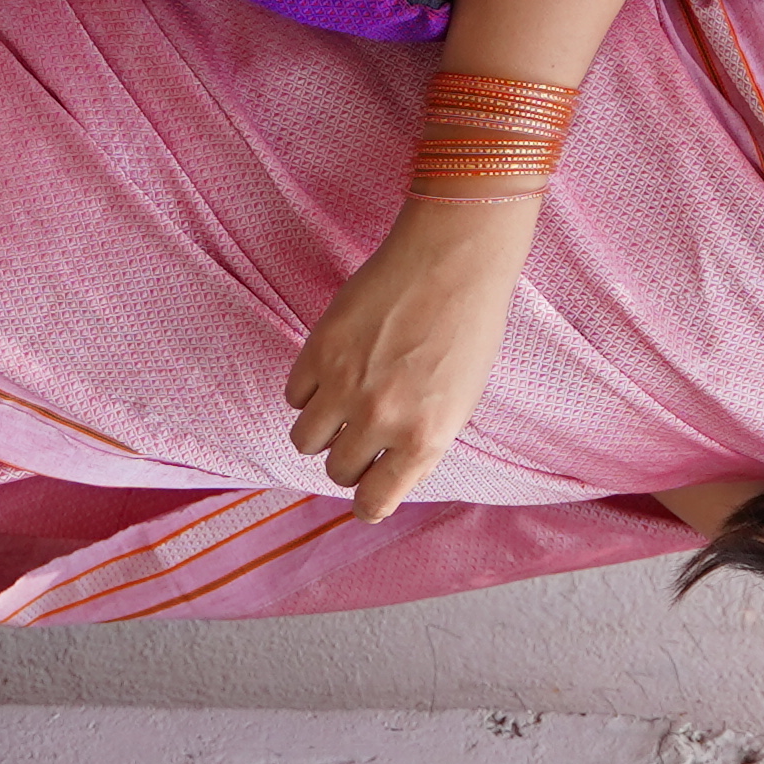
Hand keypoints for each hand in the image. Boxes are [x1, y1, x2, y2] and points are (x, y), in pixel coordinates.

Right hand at [282, 194, 538, 518]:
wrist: (453, 261)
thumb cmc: (469, 329)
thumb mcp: (461, 403)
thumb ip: (422, 444)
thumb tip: (386, 475)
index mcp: (425, 439)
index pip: (374, 503)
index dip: (368, 500)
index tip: (368, 489)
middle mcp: (382, 420)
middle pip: (337, 470)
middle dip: (348, 457)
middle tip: (362, 431)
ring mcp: (346, 386)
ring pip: (306, 439)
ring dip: (323, 428)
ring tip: (344, 401)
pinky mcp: (319, 350)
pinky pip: (294, 395)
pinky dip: (309, 390)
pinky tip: (335, 369)